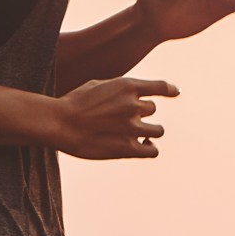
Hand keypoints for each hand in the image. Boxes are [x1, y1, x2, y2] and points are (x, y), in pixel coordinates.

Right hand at [52, 77, 174, 159]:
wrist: (59, 123)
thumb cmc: (73, 104)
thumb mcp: (96, 85)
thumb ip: (118, 89)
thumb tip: (133, 95)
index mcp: (127, 86)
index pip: (160, 87)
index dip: (170, 90)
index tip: (175, 93)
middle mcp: (133, 105)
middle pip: (151, 109)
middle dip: (140, 114)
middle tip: (121, 119)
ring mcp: (132, 127)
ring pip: (157, 130)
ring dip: (148, 131)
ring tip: (135, 134)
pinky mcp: (128, 148)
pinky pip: (152, 150)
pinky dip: (150, 148)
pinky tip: (143, 146)